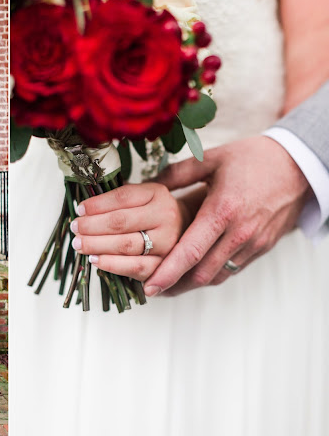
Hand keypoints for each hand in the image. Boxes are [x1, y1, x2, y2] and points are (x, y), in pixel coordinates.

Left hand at [71, 182, 186, 280]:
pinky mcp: (165, 265)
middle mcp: (165, 216)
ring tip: (79, 244)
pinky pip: (135, 267)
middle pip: (120, 222)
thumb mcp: (142, 197)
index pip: (122, 197)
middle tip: (75, 228)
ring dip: (97, 245)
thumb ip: (119, 198)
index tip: (79, 209)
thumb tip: (84, 206)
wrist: (187, 231)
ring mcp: (168, 242)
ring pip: (126, 245)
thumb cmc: (153, 213)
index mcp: (157, 194)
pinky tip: (95, 260)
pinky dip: (112, 265)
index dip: (96, 204)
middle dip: (91, 226)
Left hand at [144, 136, 311, 296]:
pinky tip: (193, 272)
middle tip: (151, 289)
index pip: (191, 251)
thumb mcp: (211, 158)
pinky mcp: (262, 248)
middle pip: (202, 273)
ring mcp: (253, 244)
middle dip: (174, 286)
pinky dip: (211, 275)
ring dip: (191, 284)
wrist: (298, 165)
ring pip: (217, 276)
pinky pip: (231, 269)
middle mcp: (239, 233)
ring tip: (167, 285)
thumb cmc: (253, 159)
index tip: (149, 286)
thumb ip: (177, 173)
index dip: (168, 272)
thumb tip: (150, 183)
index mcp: (223, 211)